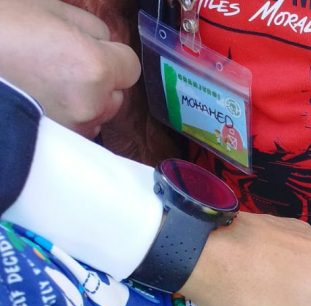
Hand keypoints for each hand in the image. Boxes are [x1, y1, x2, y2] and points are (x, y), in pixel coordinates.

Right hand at [0, 0, 139, 136]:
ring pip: (96, 114)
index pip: (130, 66)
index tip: (88, 47)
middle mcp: (89, 104)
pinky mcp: (52, 143)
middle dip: (99, 78)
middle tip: (59, 62)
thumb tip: (103, 40)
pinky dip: (63, 117)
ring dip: (82, 100)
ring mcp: (70, 128)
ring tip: (42, 83)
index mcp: (93, 67)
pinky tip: (36, 100)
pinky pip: (74, 130)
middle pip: (117, 94)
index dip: (110, 53)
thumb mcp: (44, 7)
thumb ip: (87, 26)